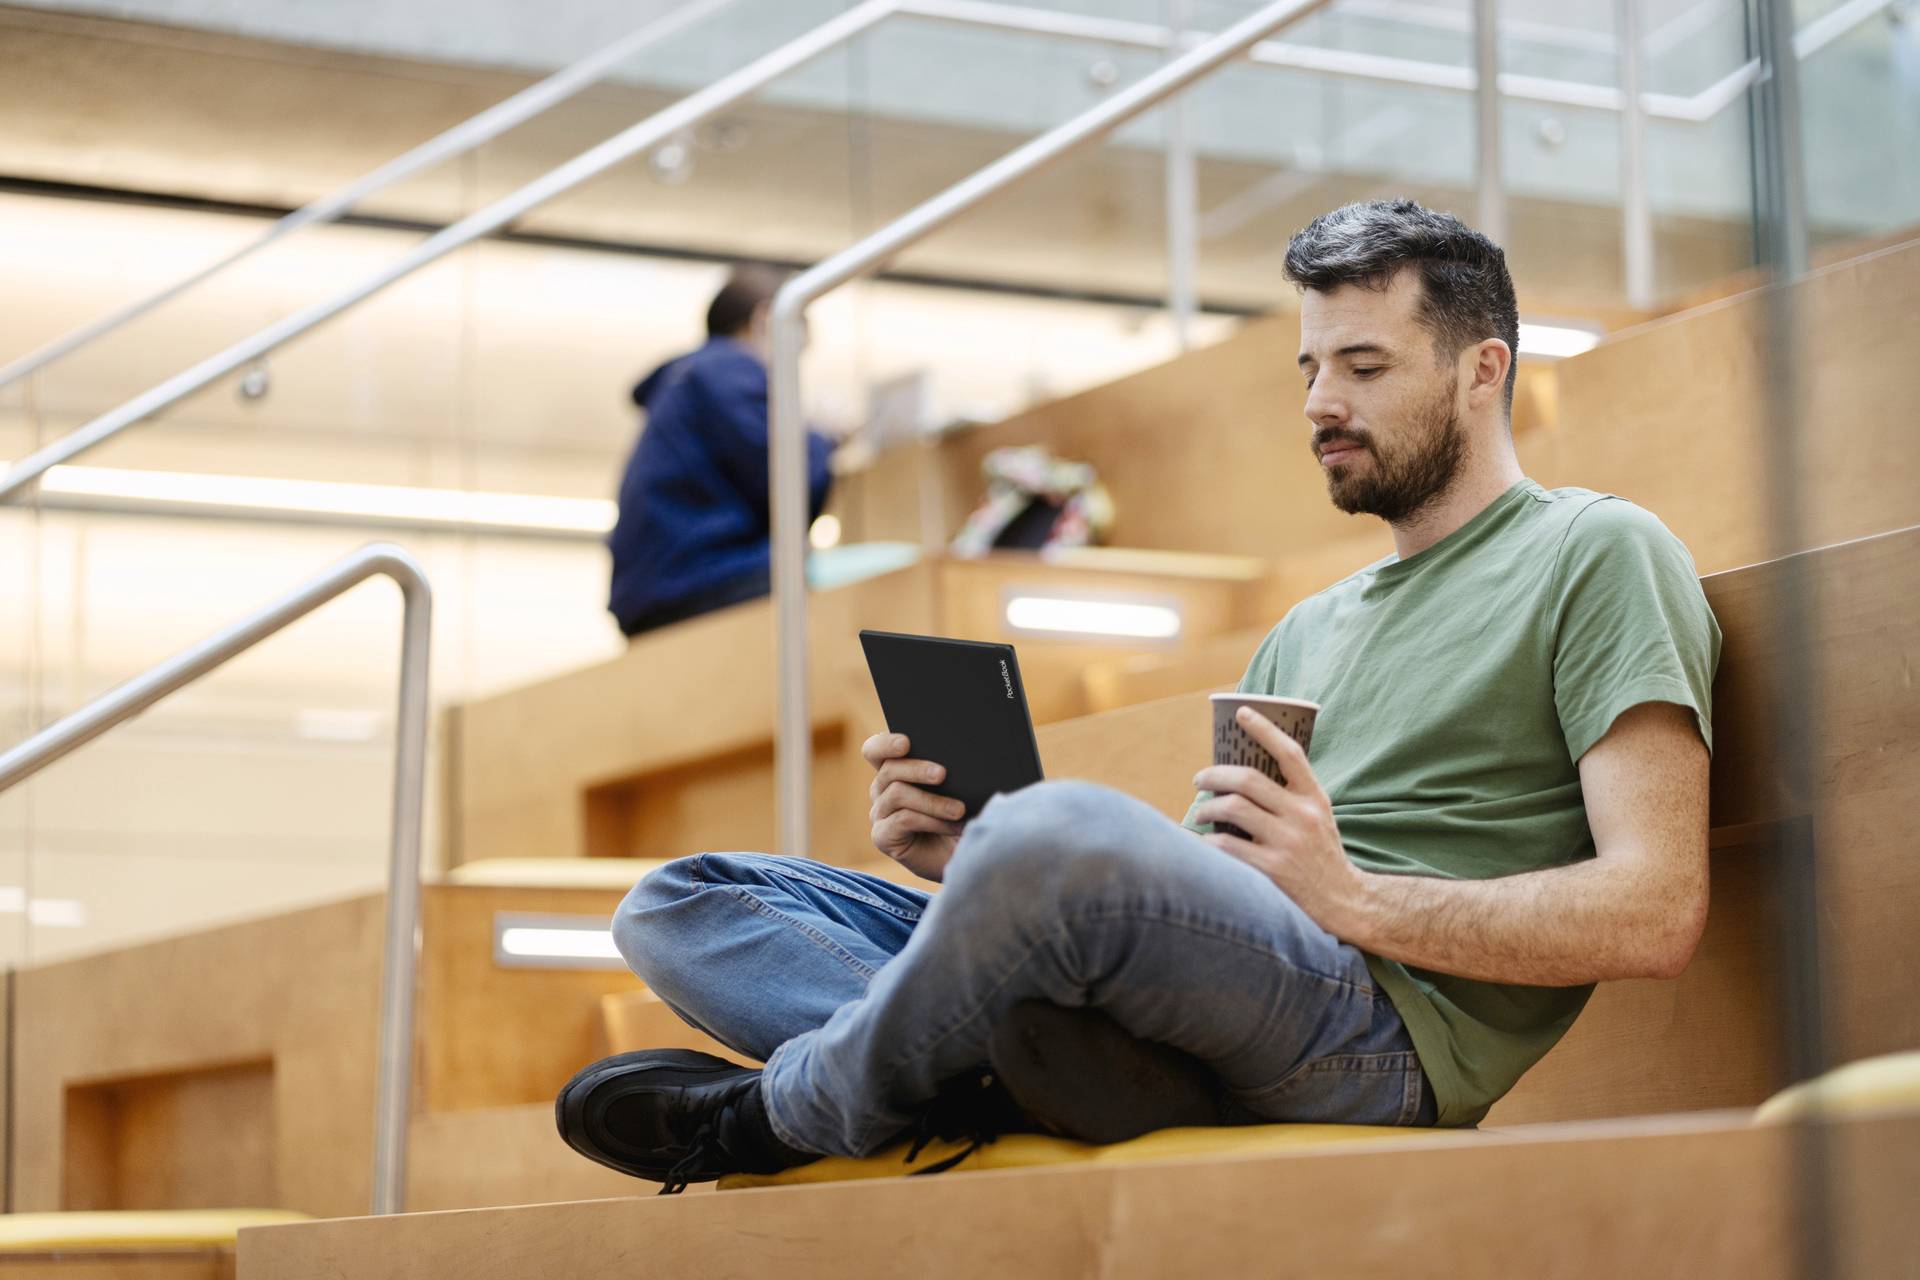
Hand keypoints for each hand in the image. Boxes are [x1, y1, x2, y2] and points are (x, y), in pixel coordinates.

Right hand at [863, 732, 966, 881]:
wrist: (965, 853)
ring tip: (960, 809)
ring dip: (933, 801)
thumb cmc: (961, 814)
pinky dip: (931, 821)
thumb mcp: (958, 787)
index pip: (875, 749)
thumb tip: (957, 754)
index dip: (886, 743)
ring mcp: (880, 813)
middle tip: (942, 774)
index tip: (906, 743)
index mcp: (895, 769)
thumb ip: (949, 768)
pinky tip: (953, 826)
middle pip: (889, 769)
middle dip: (917, 769)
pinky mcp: (882, 836)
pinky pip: (903, 820)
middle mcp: (881, 789)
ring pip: (897, 793)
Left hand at [1189, 706, 1369, 937]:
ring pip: (1232, 809)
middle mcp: (1302, 816)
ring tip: (1200, 812)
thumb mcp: (1319, 818)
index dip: (1264, 729)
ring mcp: (1287, 843)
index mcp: (1314, 798)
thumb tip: (1243, 775)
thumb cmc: (1322, 856)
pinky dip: (1208, 840)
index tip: (1242, 713)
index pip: (1289, 753)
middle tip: (1199, 779)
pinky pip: (1227, 845)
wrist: (1344, 902)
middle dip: (1214, 775)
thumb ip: (1292, 796)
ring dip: (1207, 807)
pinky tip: (1202, 840)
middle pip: (1247, 779)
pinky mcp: (1272, 870)